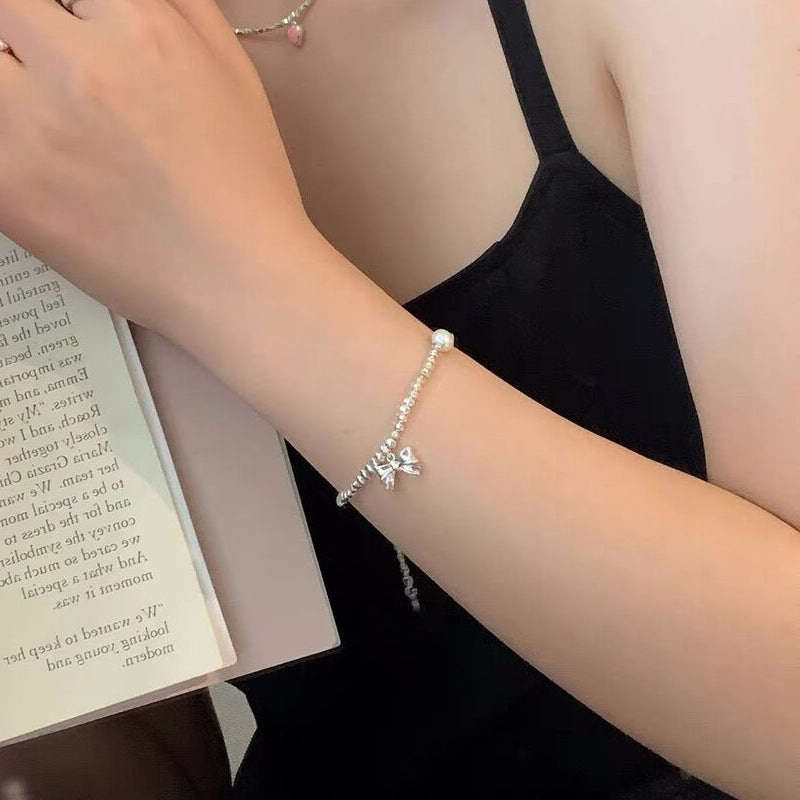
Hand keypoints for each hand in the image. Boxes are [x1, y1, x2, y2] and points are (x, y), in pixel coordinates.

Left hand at [0, 0, 306, 333]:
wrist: (240, 278)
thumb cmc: (248, 185)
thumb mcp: (235, 73)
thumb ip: (182, 6)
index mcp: (141, 27)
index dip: (67, 15)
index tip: (68, 38)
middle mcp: (81, 67)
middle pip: (7, 11)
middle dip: (27, 36)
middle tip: (57, 80)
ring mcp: (34, 128)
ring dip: (12, 86)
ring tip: (57, 126)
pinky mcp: (9, 189)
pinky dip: (9, 148)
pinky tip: (47, 167)